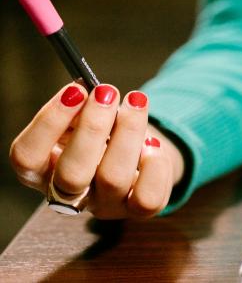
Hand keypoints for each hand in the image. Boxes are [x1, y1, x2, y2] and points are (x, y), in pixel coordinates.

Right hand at [9, 82, 184, 218]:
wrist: (137, 153)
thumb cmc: (102, 133)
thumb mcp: (81, 118)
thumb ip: (78, 108)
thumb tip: (89, 92)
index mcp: (41, 171)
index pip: (27, 156)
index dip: (49, 122)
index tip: (75, 90)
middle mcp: (69, 195)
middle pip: (71, 174)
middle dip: (92, 127)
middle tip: (107, 93)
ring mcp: (104, 206)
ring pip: (113, 179)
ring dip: (128, 132)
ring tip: (136, 102)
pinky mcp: (137, 211)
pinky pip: (147, 198)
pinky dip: (154, 166)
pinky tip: (152, 145)